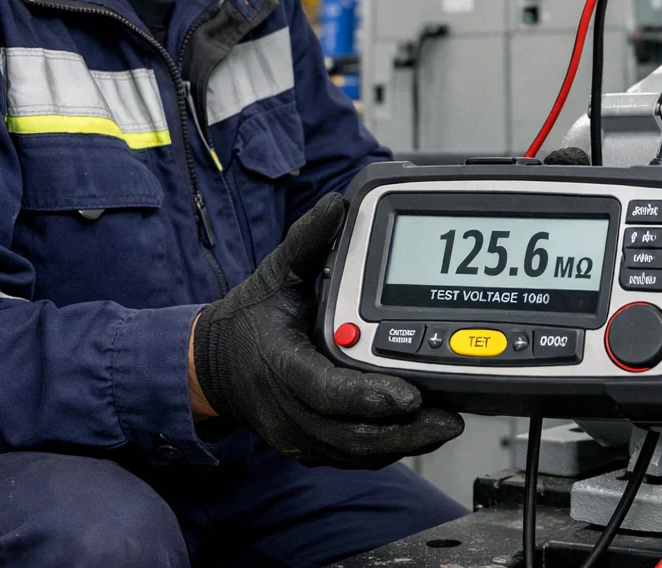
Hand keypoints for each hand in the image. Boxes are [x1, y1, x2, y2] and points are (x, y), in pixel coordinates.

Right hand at [190, 192, 463, 467]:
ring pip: (354, 452)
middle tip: (449, 418)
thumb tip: (337, 205)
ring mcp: (298, 435)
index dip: (369, 397)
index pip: (326, 390)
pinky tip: (420, 436)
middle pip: (350, 435)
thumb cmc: (248, 319)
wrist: (212, 365)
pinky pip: (351, 456)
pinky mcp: (310, 446)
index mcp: (281, 365)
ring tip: (444, 426)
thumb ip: (308, 242)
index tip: (410, 395)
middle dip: (404, 432)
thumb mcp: (274, 274)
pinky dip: (387, 450)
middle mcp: (288, 409)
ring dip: (402, 445)